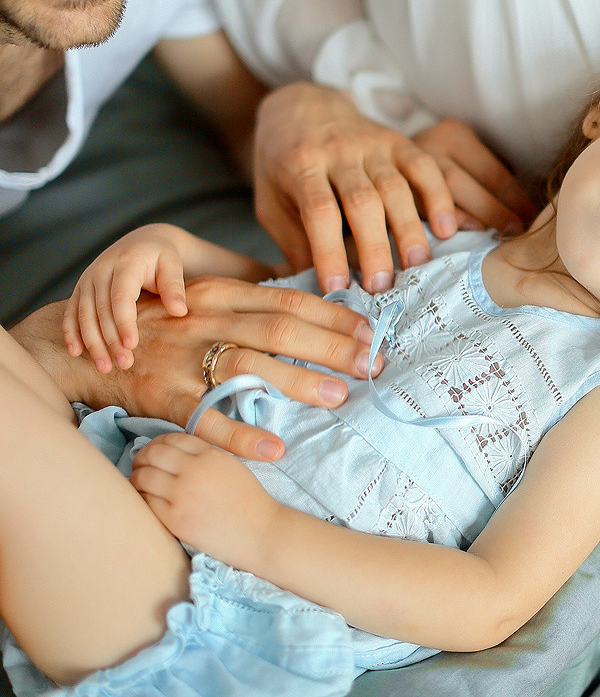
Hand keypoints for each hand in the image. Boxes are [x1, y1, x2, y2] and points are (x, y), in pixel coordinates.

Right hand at [13, 278, 380, 461]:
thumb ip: (256, 304)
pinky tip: (275, 447)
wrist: (84, 347)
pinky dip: (241, 435)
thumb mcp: (207, 299)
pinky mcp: (165, 398)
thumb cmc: (162, 325)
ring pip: (248, 367)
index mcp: (221, 294)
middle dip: (332, 347)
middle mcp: (207, 321)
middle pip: (279, 330)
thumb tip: (319, 309)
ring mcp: (184, 360)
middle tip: (372, 366)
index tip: (372, 334)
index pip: (289, 301)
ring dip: (297, 382)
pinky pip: (207, 420)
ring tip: (338, 396)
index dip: (334, 317)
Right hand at [63, 224, 189, 373]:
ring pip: (83, 314)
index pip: (121, 295)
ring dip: (92, 342)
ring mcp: (87, 280)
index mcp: (126, 263)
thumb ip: (174, 286)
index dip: (124, 321)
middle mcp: (101, 270)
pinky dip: (71, 332)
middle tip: (123, 364)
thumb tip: (180, 311)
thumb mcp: (172, 265)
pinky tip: (75, 352)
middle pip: (100, 309)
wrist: (142, 242)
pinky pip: (71, 312)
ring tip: (104, 367)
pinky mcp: (80, 290)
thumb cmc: (162, 258)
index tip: (131, 344)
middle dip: (110, 339)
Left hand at [131, 433, 278, 570]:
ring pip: (142, 477)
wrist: (263, 533)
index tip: (155, 453)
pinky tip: (147, 502)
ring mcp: (183, 494)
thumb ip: (206, 456)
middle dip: (141, 459)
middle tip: (140, 468)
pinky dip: (142, 499)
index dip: (158, 444)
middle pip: (152, 454)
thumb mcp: (232, 467)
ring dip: (136, 479)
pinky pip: (145, 502)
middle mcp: (195, 470)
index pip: (172, 439)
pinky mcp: (175, 519)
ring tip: (140, 486)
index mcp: (211, 454)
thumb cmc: (250, 503)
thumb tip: (176, 454)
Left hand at [253, 82, 536, 293]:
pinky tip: (447, 228)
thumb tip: (315, 290)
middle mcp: (338, 151)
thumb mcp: (270, 200)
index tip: (337, 289)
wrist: (301, 106)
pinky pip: (423, 166)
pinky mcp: (397, 141)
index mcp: (300, 165)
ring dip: (408, 228)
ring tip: (417, 265)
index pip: (318, 211)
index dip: (329, 252)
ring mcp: (371, 145)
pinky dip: (438, 196)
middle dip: (374, 246)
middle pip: (362, 200)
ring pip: (395, 187)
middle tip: (382, 286)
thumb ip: (292, 242)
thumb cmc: (283, 163)